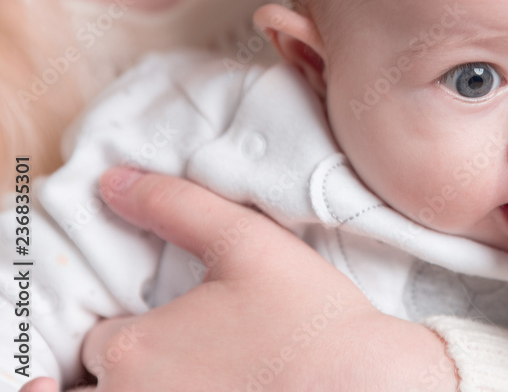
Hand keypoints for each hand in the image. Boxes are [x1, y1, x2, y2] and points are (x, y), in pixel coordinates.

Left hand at [22, 167, 456, 391]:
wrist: (365, 384)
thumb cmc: (308, 317)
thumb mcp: (246, 242)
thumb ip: (173, 205)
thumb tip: (111, 180)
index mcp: (134, 347)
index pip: (100, 339)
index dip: (135, 328)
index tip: (180, 323)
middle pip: (98, 387)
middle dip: (132, 368)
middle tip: (190, 353)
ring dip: (144, 386)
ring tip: (199, 373)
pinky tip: (219, 386)